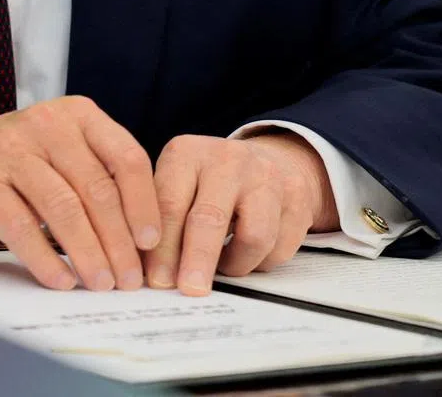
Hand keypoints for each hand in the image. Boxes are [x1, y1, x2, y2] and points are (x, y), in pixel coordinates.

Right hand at [0, 96, 160, 291]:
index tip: (152, 243)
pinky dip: (45, 259)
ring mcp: (10, 149)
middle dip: (118, 240)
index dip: (143, 203)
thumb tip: (145, 237)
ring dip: (88, 253)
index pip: (125, 157)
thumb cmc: (18, 162)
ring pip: (63, 208)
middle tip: (129, 278)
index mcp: (77, 114)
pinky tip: (61, 280)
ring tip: (101, 283)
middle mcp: (45, 123)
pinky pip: (21, 226)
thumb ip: (100, 177)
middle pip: (96, 187)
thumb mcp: (63, 152)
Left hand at [144, 133, 337, 295]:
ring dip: (235, 265)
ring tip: (223, 266)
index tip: (157, 280)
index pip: (170, 203)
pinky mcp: (295, 197)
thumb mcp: (177, 184)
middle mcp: (226, 159)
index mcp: (186, 153)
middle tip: (189, 289)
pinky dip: (260, 262)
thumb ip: (160, 219)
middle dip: (197, 260)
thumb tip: (146, 271)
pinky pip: (279, 247)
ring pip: (253, 237)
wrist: (266, 161)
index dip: (162, 247)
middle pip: (210, 218)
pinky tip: (247, 254)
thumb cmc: (209, 182)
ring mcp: (264, 176)